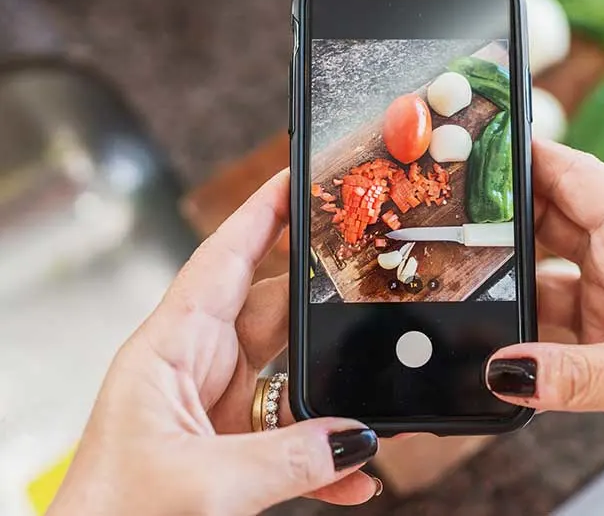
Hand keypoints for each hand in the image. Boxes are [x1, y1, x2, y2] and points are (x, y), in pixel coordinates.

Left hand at [49, 170, 380, 515]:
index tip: (299, 176)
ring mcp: (215, 406)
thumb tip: (357, 440)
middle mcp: (193, 367)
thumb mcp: (205, 484)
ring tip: (378, 393)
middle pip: (271, 310)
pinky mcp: (231, 447)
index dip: (261, 214)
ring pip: (290, 374)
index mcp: (167, 349)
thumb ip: (289, 461)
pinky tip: (354, 472)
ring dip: (332, 391)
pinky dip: (324, 451)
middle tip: (371, 278)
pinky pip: (291, 434)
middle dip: (322, 299)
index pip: (221, 260)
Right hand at [486, 140, 603, 515]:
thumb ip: (577, 372)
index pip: (580, 180)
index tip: (476, 149)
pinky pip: (550, 342)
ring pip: (544, 288)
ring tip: (463, 294)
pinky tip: (498, 353)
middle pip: (552, 229)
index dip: (529, 160)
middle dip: (504, 226)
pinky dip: (523, 347)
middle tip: (448, 225)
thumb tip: (505, 370)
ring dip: (510, 295)